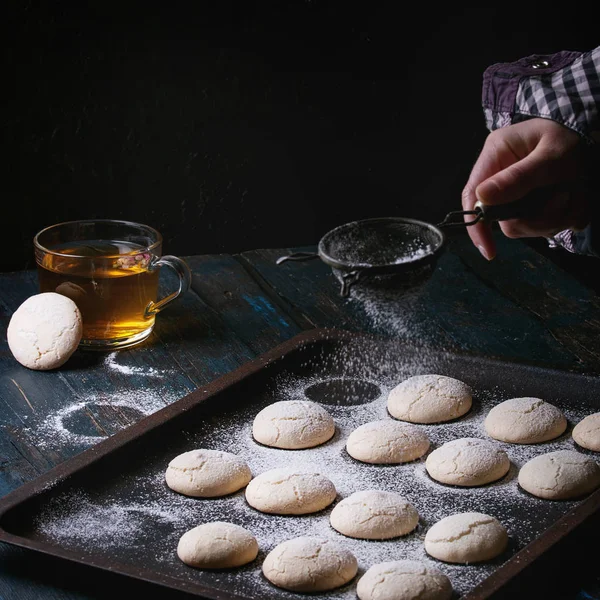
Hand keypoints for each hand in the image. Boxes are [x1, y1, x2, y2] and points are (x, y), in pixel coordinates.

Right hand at [461, 118, 590, 259]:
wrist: (591, 136)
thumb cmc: (568, 136)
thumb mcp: (550, 155)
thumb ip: (519, 177)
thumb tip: (482, 197)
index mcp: (495, 157)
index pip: (472, 196)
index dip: (477, 224)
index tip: (489, 250)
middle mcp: (500, 179)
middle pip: (505, 219)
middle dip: (538, 217)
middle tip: (564, 198)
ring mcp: (516, 195)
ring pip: (527, 226)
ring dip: (557, 216)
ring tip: (574, 192)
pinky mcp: (533, 205)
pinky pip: (546, 226)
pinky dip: (566, 216)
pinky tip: (575, 198)